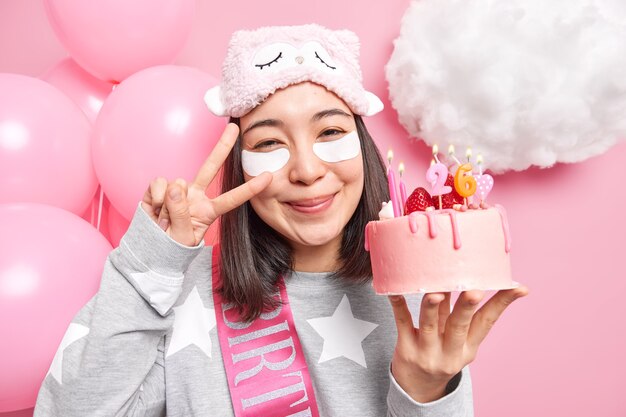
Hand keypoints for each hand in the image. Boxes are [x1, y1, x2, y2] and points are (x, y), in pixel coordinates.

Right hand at [141, 123, 272, 245]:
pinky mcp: (160, 187)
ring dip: (168, 207)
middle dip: (222, 146)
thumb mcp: (182, 238)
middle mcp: (196, 196)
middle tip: (234, 127)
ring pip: (178, 184)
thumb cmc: (170, 247)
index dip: (250, 189)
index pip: (232, 199)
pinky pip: (160, 184)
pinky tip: (155, 210)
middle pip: (211, 167)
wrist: (148, 247)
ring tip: (165, 221)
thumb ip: (181, 215)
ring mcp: (179, 190)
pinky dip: (156, 199)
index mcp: (209, 211)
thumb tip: (175, 186)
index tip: (268, 177)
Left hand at [388, 286, 528, 402]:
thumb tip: (473, 279)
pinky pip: (403, 323)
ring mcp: (427, 351)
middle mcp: (450, 351)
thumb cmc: (442, 353)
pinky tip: (396, 291)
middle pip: (459, 325)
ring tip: (436, 292)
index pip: (487, 322)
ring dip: (433, 307)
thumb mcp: (459, 342)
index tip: (518, 287)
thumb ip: (462, 315)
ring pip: (430, 324)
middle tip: (474, 291)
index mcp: (469, 347)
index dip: (502, 304)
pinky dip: (399, 306)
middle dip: (466, 307)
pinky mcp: (405, 348)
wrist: (417, 387)